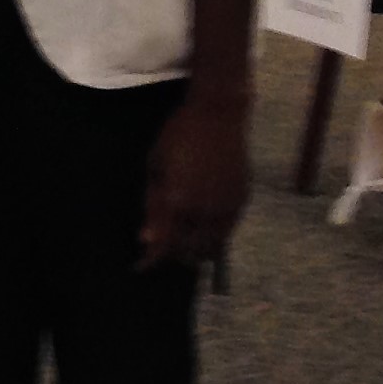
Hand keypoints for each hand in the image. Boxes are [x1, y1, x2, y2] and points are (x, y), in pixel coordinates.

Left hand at [140, 87, 249, 270]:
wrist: (218, 116)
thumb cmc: (176, 136)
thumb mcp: (154, 168)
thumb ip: (151, 206)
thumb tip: (146, 238)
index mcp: (176, 202)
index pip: (163, 246)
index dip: (151, 261)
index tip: (141, 267)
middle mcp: (203, 210)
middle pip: (187, 251)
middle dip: (172, 256)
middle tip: (160, 252)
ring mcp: (226, 207)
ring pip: (211, 247)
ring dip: (194, 251)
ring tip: (181, 247)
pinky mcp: (241, 200)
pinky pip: (227, 231)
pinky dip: (213, 237)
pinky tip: (202, 231)